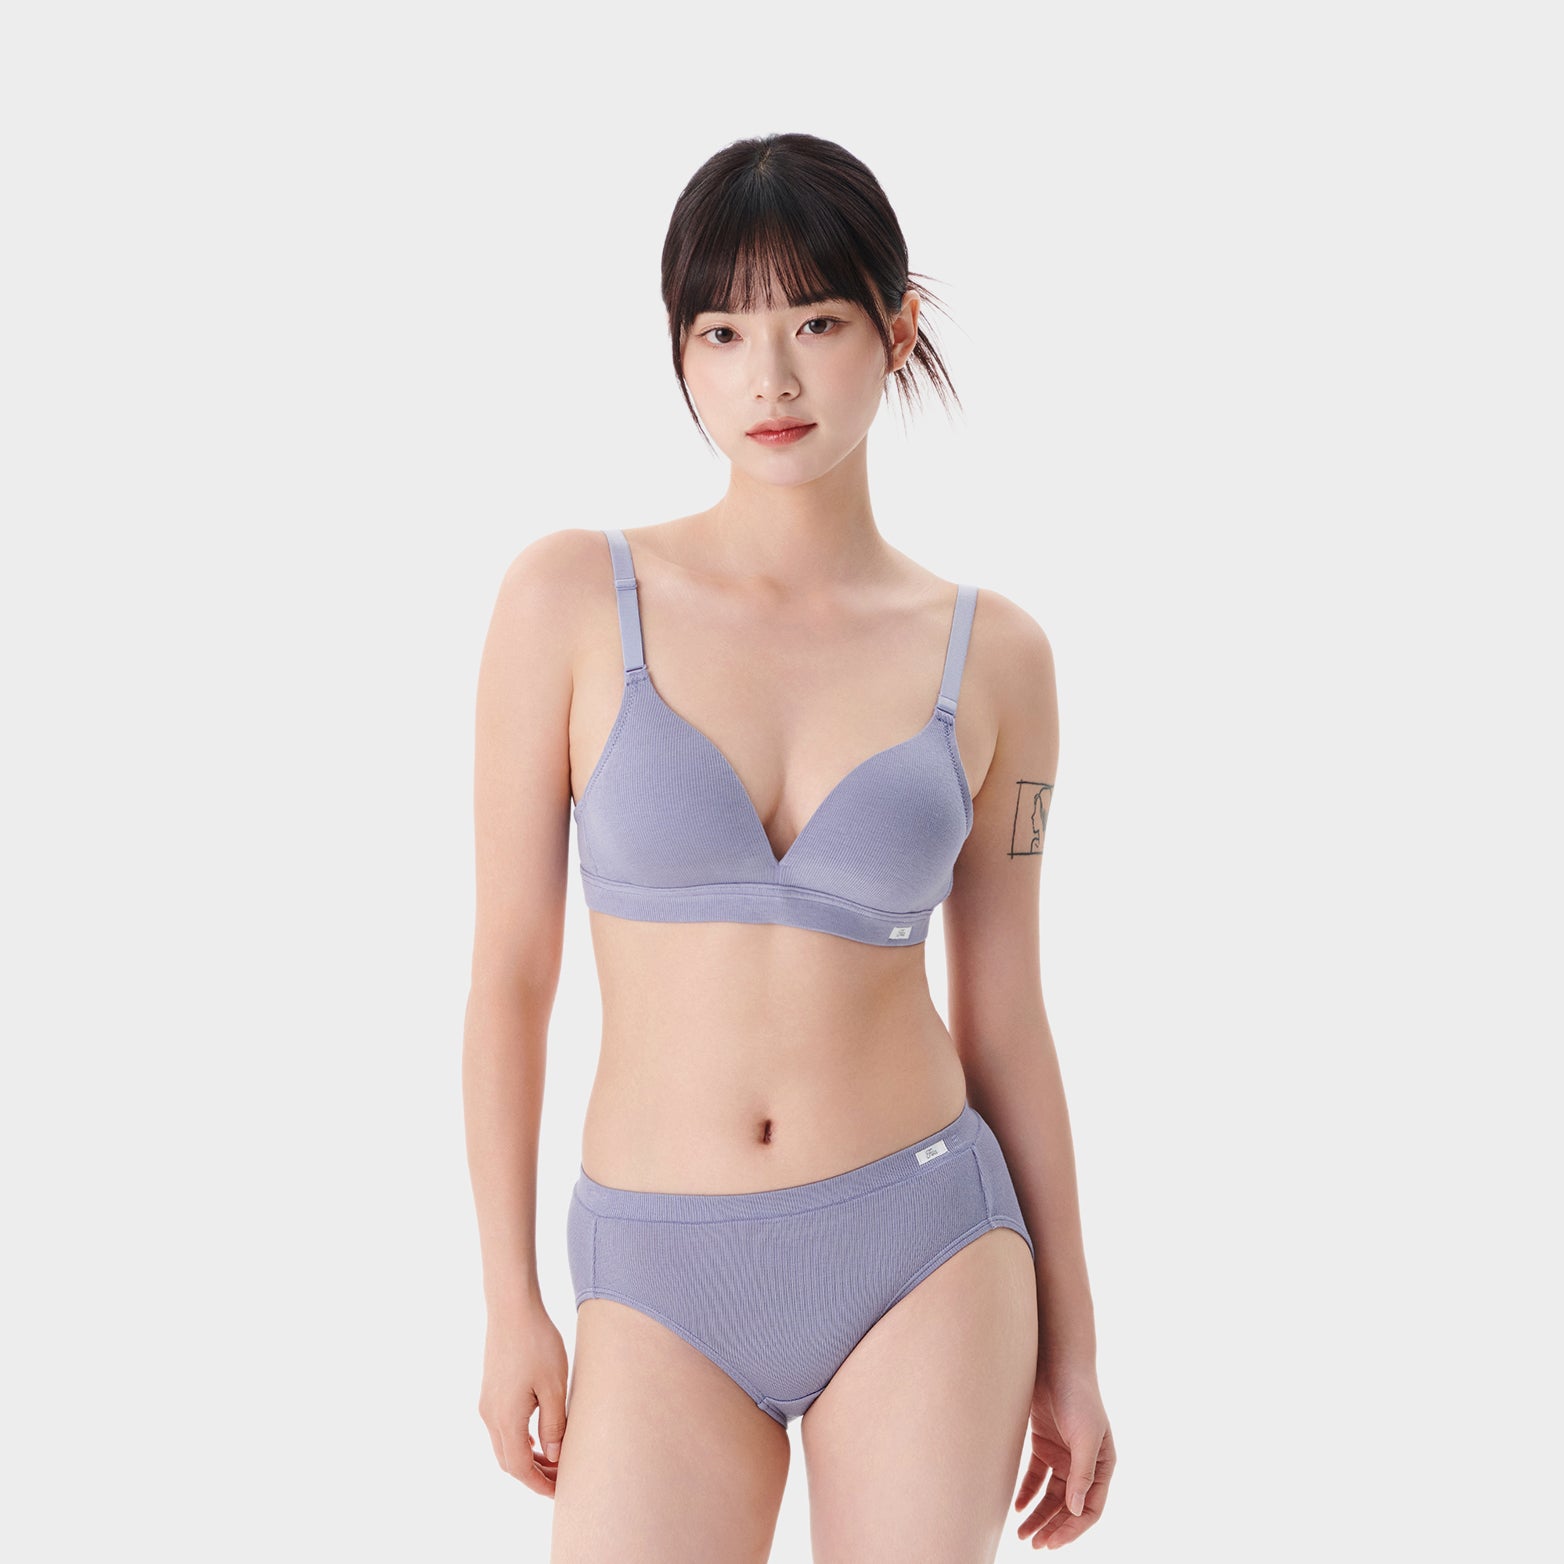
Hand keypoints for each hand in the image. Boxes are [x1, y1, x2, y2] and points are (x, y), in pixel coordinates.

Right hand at [477, 1301, 569, 1497]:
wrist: (511, 1309)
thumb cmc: (537, 1343)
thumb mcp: (554, 1385)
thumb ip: (553, 1425)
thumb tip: (553, 1457)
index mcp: (505, 1418)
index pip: (519, 1467)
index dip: (538, 1484)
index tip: (559, 1492)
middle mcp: (490, 1415)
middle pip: (508, 1461)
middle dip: (533, 1475)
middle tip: (560, 1479)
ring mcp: (487, 1403)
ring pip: (504, 1446)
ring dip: (526, 1458)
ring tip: (553, 1460)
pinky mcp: (490, 1392)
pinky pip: (502, 1429)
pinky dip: (519, 1441)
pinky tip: (538, 1437)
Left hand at [1014, 1367, 1115, 1548]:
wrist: (1057, 1363)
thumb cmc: (1079, 1398)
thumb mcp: (1086, 1437)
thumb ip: (1082, 1474)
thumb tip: (1075, 1511)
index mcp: (1101, 1466)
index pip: (1088, 1509)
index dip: (1072, 1529)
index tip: (1052, 1543)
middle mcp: (1083, 1465)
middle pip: (1068, 1507)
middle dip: (1052, 1527)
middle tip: (1035, 1544)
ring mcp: (1063, 1455)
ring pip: (1050, 1496)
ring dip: (1038, 1515)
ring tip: (1023, 1534)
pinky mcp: (1044, 1444)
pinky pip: (1036, 1477)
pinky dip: (1027, 1493)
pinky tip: (1017, 1506)